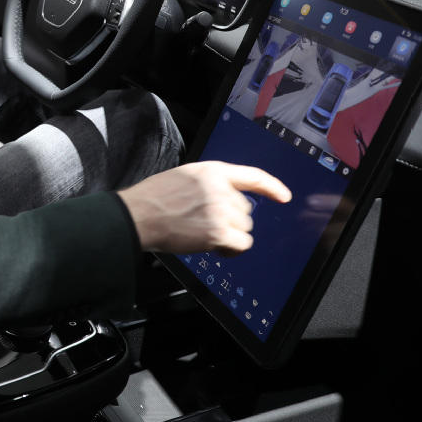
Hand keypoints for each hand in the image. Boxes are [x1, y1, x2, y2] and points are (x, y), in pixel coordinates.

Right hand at [118, 162, 290, 255]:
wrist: (138, 215)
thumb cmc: (154, 199)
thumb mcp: (185, 177)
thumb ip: (209, 184)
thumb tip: (229, 201)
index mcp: (212, 171)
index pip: (252, 176)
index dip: (271, 186)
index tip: (284, 196)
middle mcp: (220, 188)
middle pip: (246, 210)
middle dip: (231, 220)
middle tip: (205, 224)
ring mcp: (220, 210)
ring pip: (244, 227)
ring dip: (229, 235)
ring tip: (204, 233)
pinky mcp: (218, 232)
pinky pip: (242, 244)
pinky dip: (232, 249)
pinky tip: (216, 248)